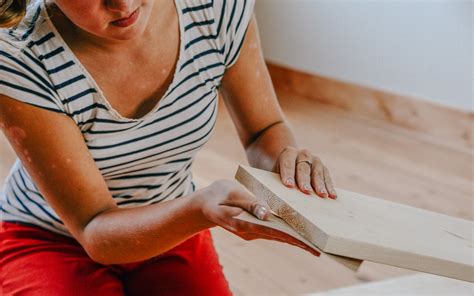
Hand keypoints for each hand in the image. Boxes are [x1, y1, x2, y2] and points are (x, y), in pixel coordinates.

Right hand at [195, 179, 319, 256]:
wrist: (204, 205)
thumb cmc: (217, 195)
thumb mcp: (231, 193)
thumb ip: (249, 202)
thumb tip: (267, 213)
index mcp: (243, 223)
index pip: (273, 231)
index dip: (292, 237)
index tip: (309, 244)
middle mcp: (249, 231)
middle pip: (279, 237)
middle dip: (299, 243)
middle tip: (321, 249)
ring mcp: (252, 231)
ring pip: (278, 236)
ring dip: (295, 239)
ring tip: (315, 243)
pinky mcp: (254, 228)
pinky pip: (273, 231)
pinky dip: (287, 233)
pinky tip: (300, 233)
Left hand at [273, 146, 336, 198]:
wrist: (291, 162)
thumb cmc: (281, 172)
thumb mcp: (276, 173)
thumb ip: (277, 180)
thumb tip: (278, 194)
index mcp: (288, 153)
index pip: (287, 163)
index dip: (288, 174)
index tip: (288, 185)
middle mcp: (303, 154)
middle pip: (303, 168)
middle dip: (305, 180)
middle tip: (306, 191)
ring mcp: (315, 160)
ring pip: (317, 172)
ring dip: (320, 185)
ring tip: (322, 195)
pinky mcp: (323, 168)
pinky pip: (327, 177)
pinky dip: (329, 187)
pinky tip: (332, 196)